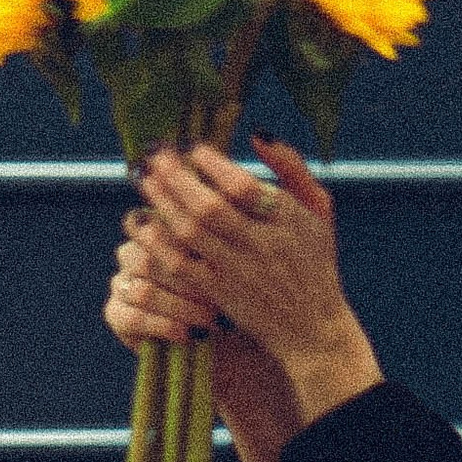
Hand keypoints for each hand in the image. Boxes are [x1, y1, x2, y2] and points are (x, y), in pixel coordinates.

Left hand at [131, 139, 379, 430]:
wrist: (312, 327)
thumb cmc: (313, 259)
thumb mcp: (319, 210)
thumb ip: (292, 168)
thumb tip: (257, 134)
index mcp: (289, 219)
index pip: (244, 187)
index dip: (213, 164)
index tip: (191, 146)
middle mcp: (264, 246)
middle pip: (211, 208)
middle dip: (177, 177)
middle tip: (154, 154)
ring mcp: (239, 272)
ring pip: (192, 234)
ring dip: (163, 203)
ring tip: (144, 179)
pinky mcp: (220, 294)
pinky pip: (181, 266)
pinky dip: (159, 242)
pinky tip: (143, 222)